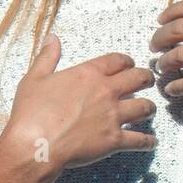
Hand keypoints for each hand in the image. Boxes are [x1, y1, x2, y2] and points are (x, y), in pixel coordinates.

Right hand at [2, 34, 156, 172]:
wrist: (34, 145)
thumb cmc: (31, 112)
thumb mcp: (35, 78)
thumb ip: (47, 56)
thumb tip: (53, 37)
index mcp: (89, 74)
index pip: (118, 60)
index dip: (126, 61)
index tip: (129, 64)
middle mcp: (106, 91)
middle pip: (139, 79)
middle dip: (146, 79)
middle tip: (147, 82)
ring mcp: (113, 116)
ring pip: (145, 107)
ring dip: (149, 108)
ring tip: (149, 110)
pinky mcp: (114, 140)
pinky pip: (139, 140)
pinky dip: (148, 142)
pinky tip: (151, 143)